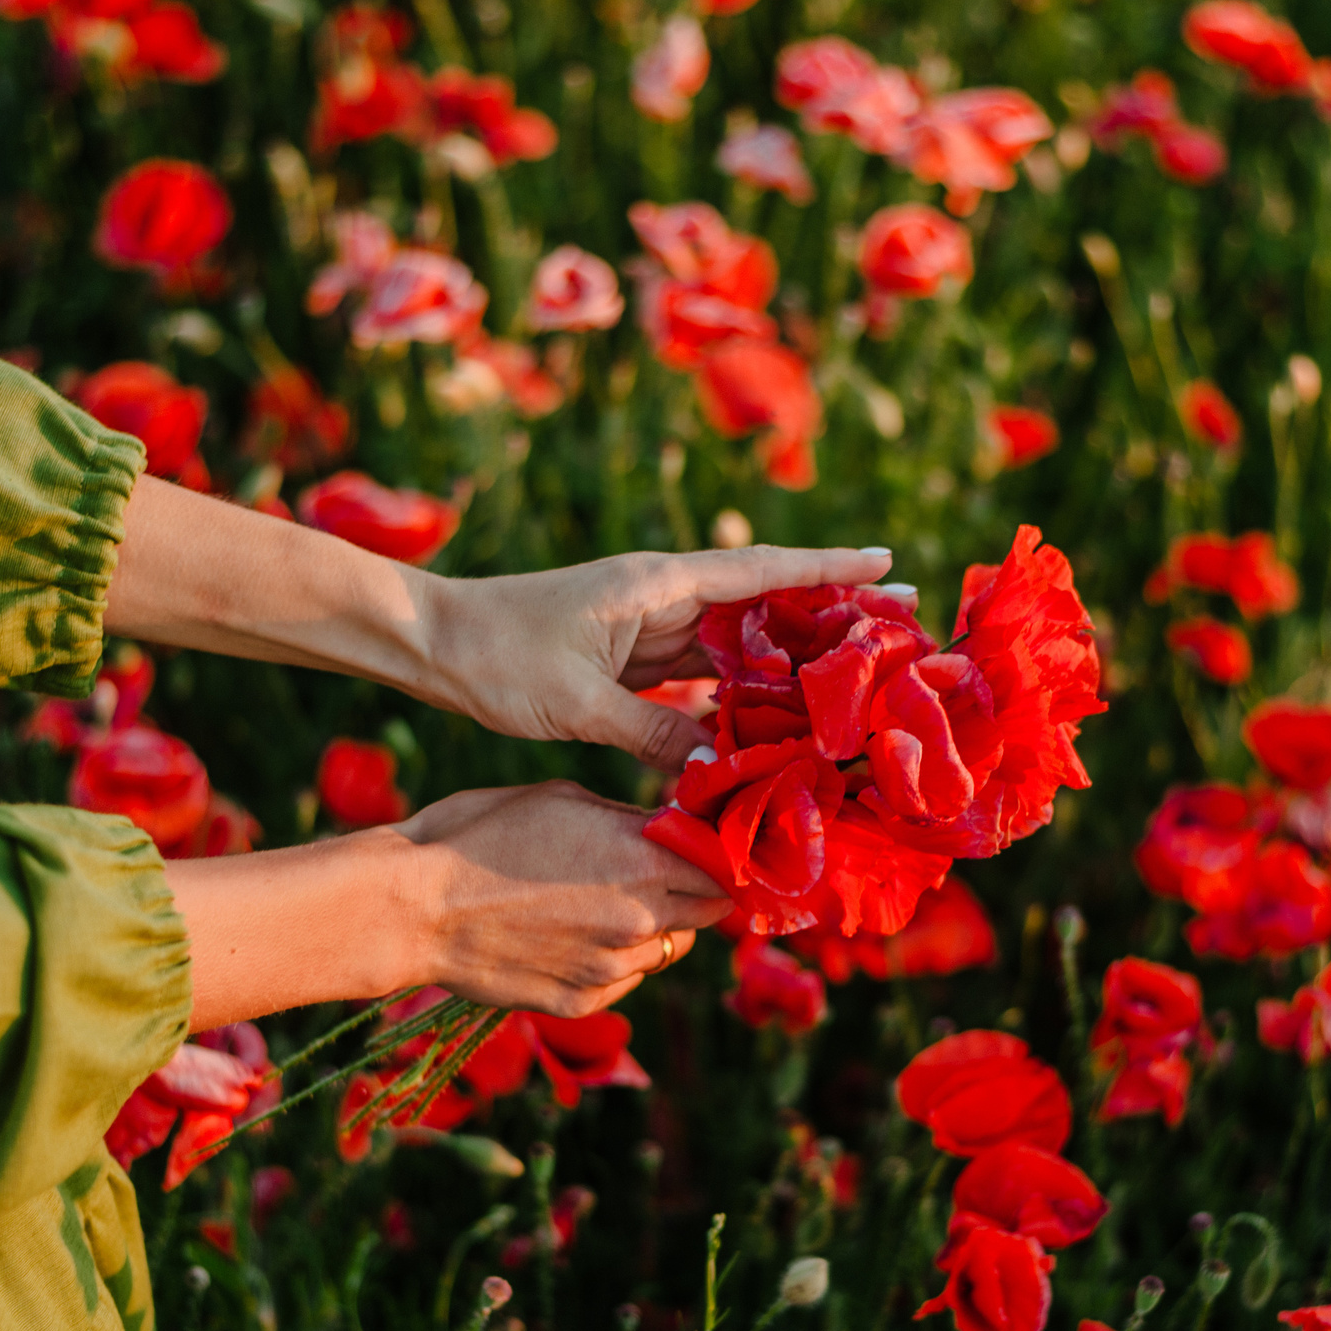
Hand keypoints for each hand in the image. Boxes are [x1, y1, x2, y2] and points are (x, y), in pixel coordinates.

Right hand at [399, 781, 730, 1014]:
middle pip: (709, 911)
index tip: (700, 844)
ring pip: (668, 949)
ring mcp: (610, 968)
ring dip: (654, 927)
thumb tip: (670, 824)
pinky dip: (613, 958)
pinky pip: (625, 979)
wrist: (413, 908)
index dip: (715, 853)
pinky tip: (573, 934)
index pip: (723, 865)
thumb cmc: (479, 836)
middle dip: (694, 890)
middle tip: (661, 872)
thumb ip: (630, 821)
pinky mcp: (580, 1001)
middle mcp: (640, 919)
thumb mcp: (563, 799)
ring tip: (602, 903)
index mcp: (643, 859)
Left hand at [424, 545, 901, 771]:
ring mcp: (647, 628)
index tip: (890, 564)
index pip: (762, 572)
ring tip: (850, 676)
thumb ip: (648, 732)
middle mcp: (662, 599)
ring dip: (788, 657)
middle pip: (762, 605)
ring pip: (736, 642)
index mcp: (657, 586)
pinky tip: (770, 716)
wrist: (435, 646)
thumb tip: (713, 766)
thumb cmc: (498, 657)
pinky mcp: (629, 659)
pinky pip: (700, 674)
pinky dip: (737, 692)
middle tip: (895, 629)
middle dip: (827, 613)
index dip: (828, 570)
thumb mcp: (575, 702)